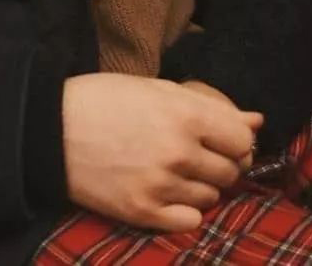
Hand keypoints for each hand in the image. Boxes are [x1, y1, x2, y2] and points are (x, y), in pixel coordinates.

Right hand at [62, 73, 262, 232]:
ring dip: (201, 185)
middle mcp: (179, 153)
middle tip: (196, 154)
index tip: (221, 138)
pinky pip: (190, 221)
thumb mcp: (160, 90)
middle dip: (220, 163)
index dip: (235, 139)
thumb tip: (258, 120)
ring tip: (175, 171)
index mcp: (185, 115)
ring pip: (211, 197)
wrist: (53, 128)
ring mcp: (161, 186)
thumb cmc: (108, 99)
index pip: (242, 140)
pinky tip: (166, 193)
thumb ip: (212, 107)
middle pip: (230, 171)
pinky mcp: (142, 213)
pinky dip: (184, 210)